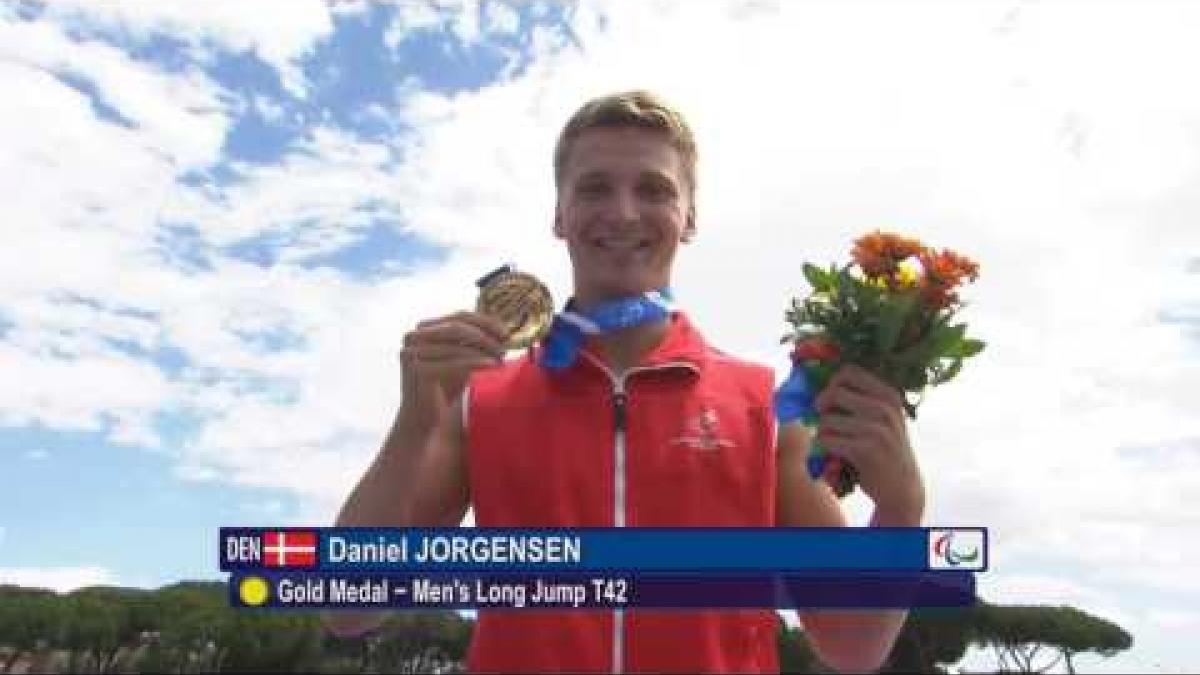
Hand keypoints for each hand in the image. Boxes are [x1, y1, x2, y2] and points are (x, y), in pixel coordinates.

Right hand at [398, 311, 507, 432]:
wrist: (424, 420)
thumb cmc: (444, 388)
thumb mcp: (460, 357)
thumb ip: (472, 340)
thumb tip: (501, 327)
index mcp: (422, 328)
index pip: (458, 315)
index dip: (485, 321)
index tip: (506, 331)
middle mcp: (413, 337)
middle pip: (457, 326)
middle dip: (485, 334)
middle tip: (505, 344)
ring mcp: (412, 353)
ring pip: (456, 344)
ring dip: (484, 348)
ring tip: (501, 357)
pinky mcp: (418, 371)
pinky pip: (454, 362)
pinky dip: (477, 362)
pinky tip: (493, 365)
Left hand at [814, 365, 924, 521]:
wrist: (903, 488)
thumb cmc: (886, 450)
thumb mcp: (883, 419)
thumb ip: (860, 401)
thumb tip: (818, 387)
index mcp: (889, 395)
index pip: (849, 371)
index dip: (832, 383)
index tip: (831, 400)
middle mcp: (885, 408)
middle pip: (834, 392)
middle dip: (822, 407)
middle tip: (827, 421)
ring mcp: (876, 428)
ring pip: (826, 419)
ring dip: (823, 432)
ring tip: (836, 442)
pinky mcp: (865, 450)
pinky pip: (827, 439)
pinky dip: (825, 446)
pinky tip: (837, 453)